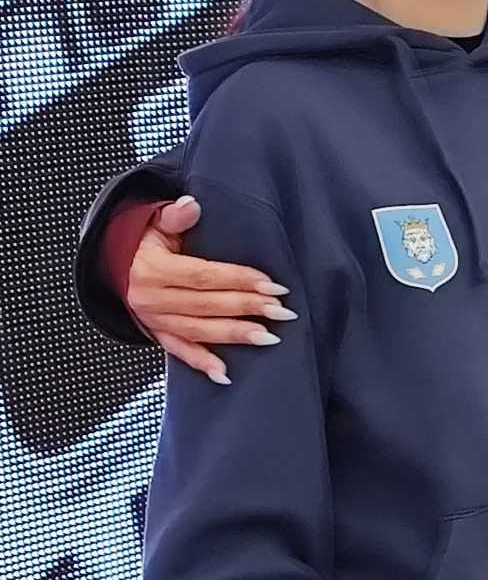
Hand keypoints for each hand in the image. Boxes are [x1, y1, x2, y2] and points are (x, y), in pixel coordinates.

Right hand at [127, 195, 294, 383]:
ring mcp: (154, 320)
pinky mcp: (156, 335)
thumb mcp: (154, 222)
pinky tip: (226, 374)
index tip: (273, 284)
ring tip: (270, 337)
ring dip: (235, 335)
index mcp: (153, 270)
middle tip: (282, 311)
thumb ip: (174, 215)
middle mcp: (152, 299)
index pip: (204, 276)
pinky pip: (180, 352)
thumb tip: (191, 205)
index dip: (239, 280)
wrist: (114, 264)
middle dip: (248, 308)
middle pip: (207, 305)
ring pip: (198, 331)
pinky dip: (202, 364)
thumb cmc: (144, 241)